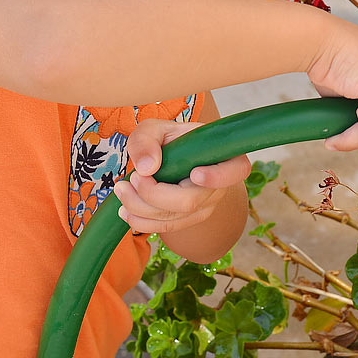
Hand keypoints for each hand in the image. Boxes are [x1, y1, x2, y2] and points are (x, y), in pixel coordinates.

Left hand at [114, 118, 251, 233]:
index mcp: (224, 157)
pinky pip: (166, 228)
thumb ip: (146, 139)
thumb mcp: (155, 129)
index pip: (236, 171)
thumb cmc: (169, 140)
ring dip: (140, 208)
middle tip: (131, 177)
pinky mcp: (188, 220)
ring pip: (174, 218)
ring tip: (122, 189)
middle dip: (153, 194)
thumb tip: (147, 168)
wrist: (172, 159)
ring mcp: (205, 207)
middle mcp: (219, 187)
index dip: (218, 176)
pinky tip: (125, 209)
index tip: (195, 173)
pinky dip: (141, 222)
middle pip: (190, 201)